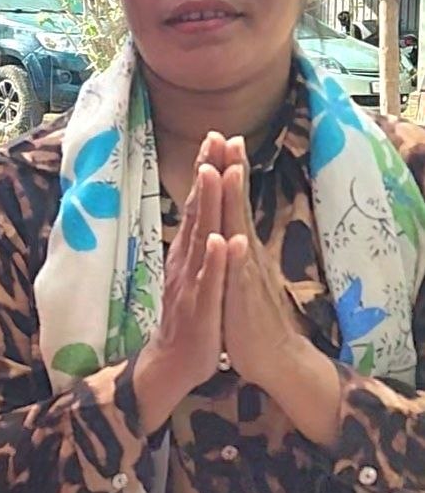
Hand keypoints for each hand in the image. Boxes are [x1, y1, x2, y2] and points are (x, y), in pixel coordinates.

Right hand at [136, 135, 226, 432]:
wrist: (173, 364)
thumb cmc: (191, 317)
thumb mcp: (195, 274)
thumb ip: (197, 243)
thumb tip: (201, 212)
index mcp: (189, 252)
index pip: (198, 204)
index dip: (206, 171)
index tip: (214, 137)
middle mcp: (187, 261)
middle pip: (197, 211)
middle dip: (206, 174)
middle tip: (212, 139)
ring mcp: (192, 283)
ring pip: (202, 238)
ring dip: (207, 206)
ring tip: (214, 174)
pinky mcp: (201, 308)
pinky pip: (210, 281)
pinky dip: (216, 260)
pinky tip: (222, 241)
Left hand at [219, 136, 341, 443]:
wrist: (271, 357)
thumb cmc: (249, 314)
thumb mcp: (238, 273)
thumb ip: (234, 247)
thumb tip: (229, 221)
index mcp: (240, 247)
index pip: (231, 201)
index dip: (226, 171)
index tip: (221, 137)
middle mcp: (246, 254)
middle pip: (237, 205)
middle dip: (232, 170)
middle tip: (229, 136)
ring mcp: (245, 274)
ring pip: (238, 231)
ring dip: (235, 201)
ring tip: (232, 169)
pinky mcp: (243, 299)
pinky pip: (238, 275)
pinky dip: (234, 256)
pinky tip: (232, 238)